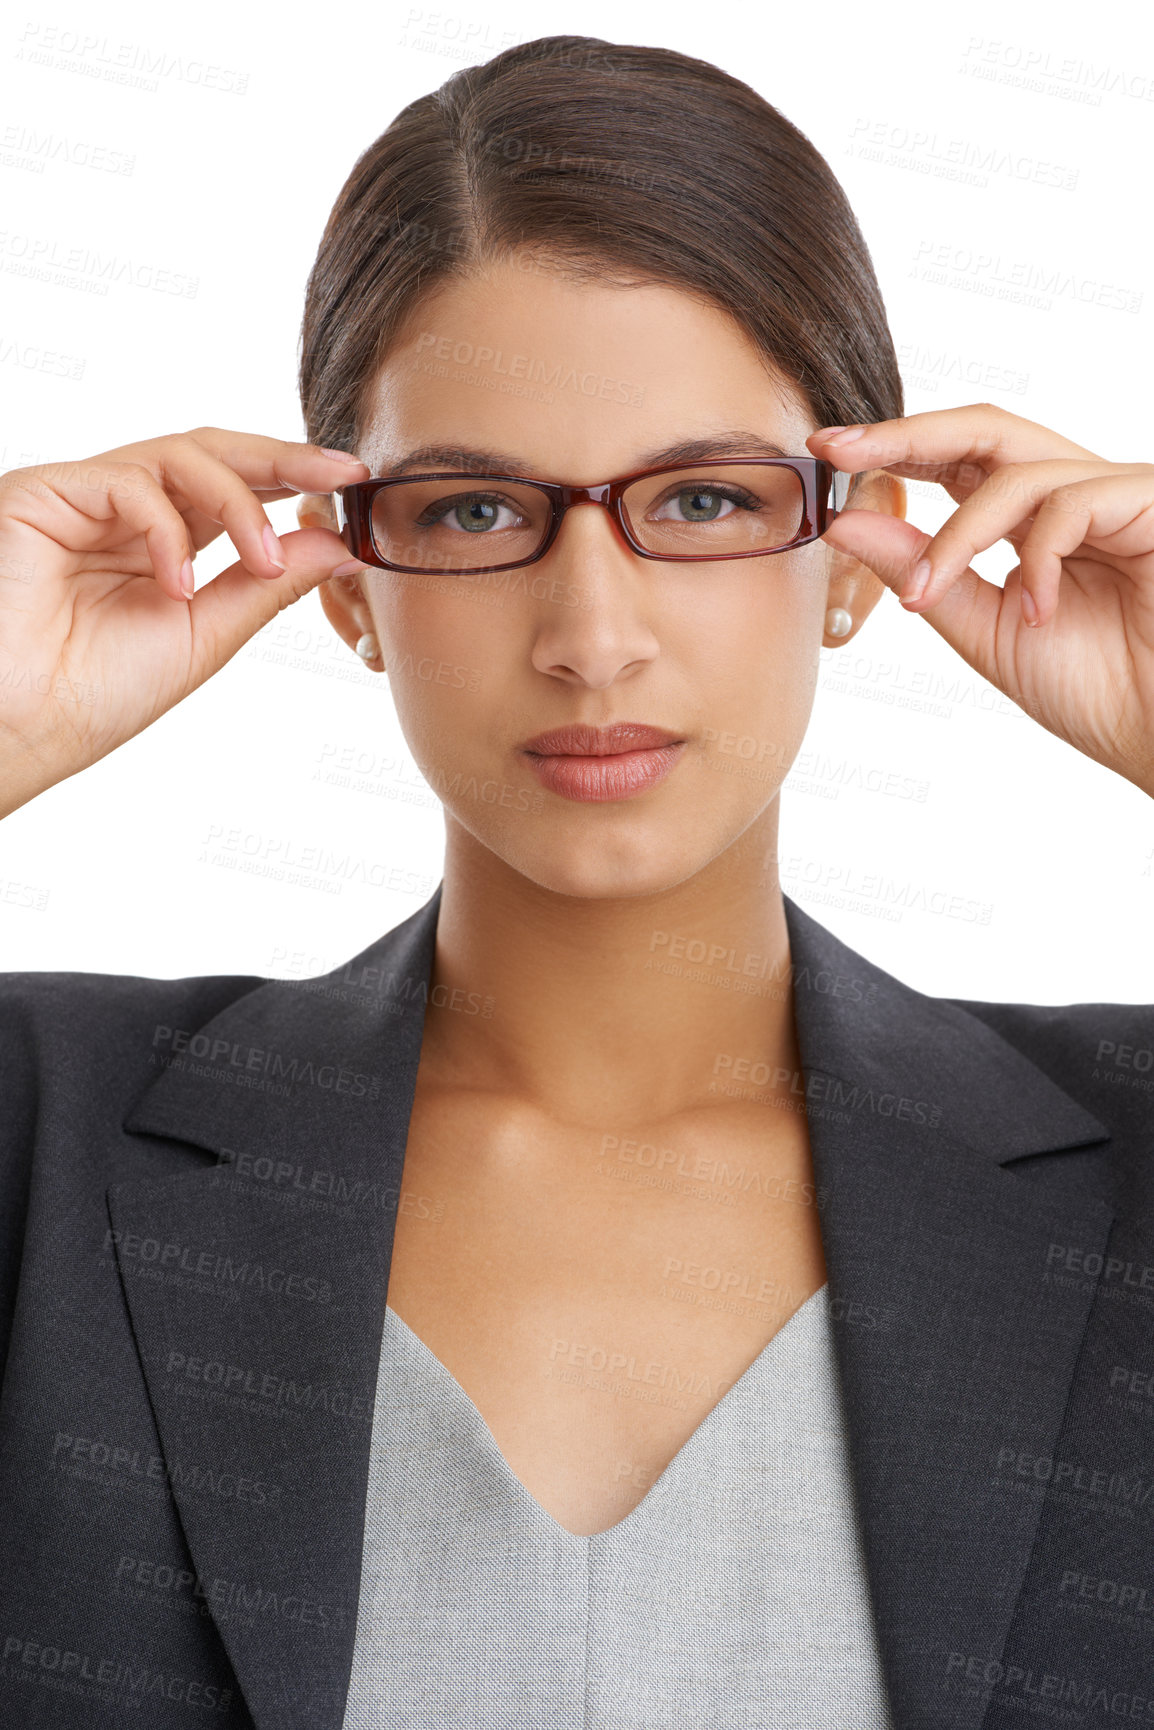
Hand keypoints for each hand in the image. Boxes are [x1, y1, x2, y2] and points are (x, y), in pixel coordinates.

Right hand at [0, 428, 367, 816]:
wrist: (22, 728)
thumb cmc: (97, 693)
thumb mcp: (206, 635)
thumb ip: (266, 585)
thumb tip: (337, 543)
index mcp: (162, 542)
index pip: (236, 488)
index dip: (295, 480)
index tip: (355, 487)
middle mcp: (125, 511)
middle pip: (214, 453)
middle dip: (284, 459)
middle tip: (343, 473)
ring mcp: (85, 497)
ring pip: (179, 455)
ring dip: (237, 502)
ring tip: (260, 557)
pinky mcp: (45, 493)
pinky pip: (128, 481)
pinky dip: (167, 528)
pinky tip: (178, 583)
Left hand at [806, 404, 1153, 798]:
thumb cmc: (1094, 689)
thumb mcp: (983, 628)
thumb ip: (921, 573)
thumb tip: (846, 524)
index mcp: (1032, 521)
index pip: (957, 460)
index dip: (894, 448)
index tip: (826, 455)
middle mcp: (1073, 494)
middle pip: (985, 429)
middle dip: (905, 435)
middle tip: (839, 451)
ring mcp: (1115, 495)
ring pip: (1015, 473)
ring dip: (956, 536)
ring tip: (931, 592)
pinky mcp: (1149, 503)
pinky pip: (1071, 501)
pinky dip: (1037, 557)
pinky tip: (1036, 612)